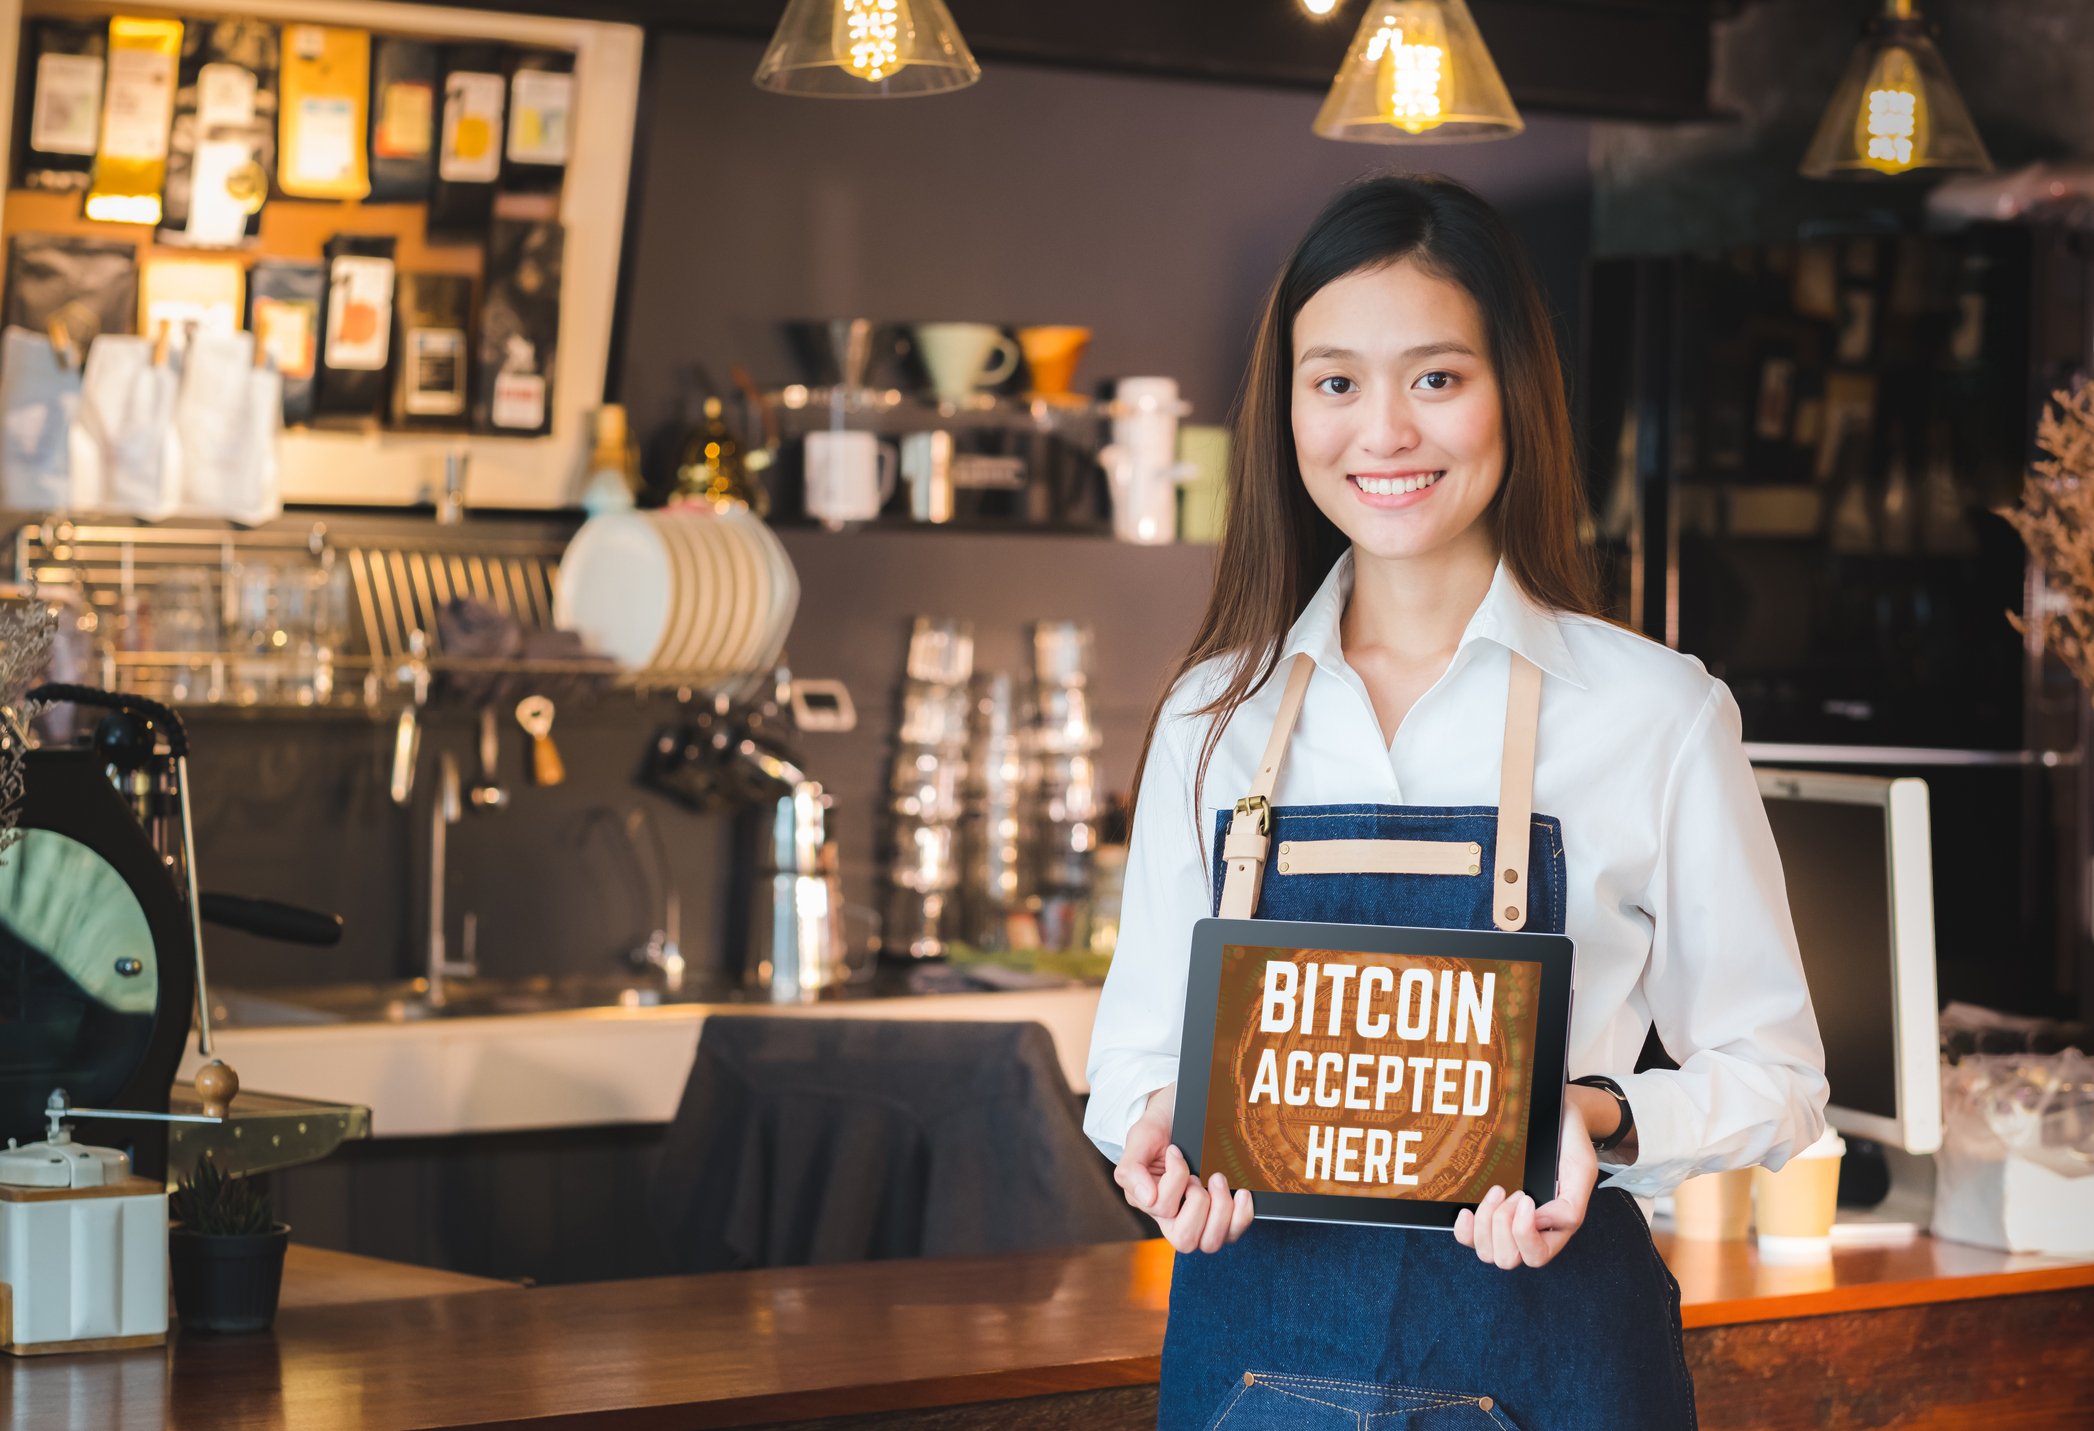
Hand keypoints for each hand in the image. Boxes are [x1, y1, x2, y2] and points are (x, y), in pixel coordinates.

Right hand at [1112, 1083, 1254, 1253]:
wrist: (1181, 1115)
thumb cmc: (1159, 1128)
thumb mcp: (1140, 1138)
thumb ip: (1132, 1169)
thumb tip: (1148, 1200)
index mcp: (1149, 1202)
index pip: (1161, 1209)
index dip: (1174, 1179)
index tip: (1176, 1151)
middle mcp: (1172, 1218)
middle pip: (1185, 1240)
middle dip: (1198, 1204)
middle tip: (1200, 1176)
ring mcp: (1199, 1221)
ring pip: (1210, 1243)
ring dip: (1220, 1210)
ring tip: (1218, 1179)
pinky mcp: (1221, 1218)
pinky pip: (1233, 1234)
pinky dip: (1241, 1215)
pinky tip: (1241, 1193)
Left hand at [1452, 1096, 1597, 1269]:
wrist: (1555, 1119)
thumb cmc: (1568, 1145)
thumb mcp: (1581, 1170)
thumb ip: (1570, 1204)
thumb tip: (1540, 1224)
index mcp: (1556, 1229)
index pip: (1536, 1256)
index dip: (1524, 1233)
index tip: (1526, 1197)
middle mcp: (1530, 1233)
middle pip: (1507, 1258)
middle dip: (1503, 1225)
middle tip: (1514, 1192)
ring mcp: (1505, 1226)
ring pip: (1486, 1252)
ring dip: (1487, 1222)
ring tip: (1497, 1190)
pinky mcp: (1487, 1214)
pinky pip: (1468, 1238)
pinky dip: (1465, 1229)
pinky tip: (1467, 1210)